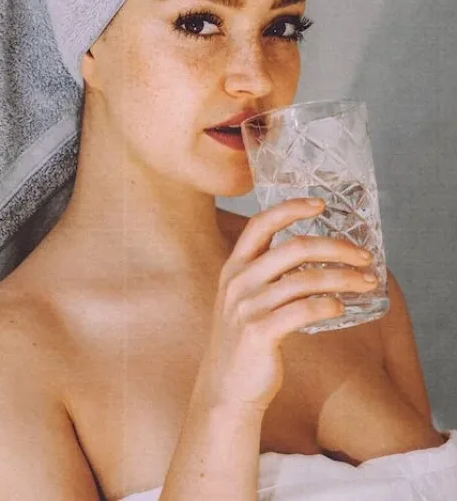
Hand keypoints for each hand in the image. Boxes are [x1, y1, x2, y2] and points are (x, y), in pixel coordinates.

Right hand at [193, 197, 376, 414]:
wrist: (226, 387)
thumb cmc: (245, 339)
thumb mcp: (244, 297)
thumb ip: (267, 273)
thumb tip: (315, 253)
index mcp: (235, 266)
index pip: (261, 223)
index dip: (291, 208)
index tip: (320, 203)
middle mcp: (238, 280)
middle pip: (294, 246)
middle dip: (335, 246)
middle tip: (363, 254)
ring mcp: (247, 306)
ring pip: (305, 278)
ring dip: (342, 277)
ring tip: (366, 282)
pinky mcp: (259, 332)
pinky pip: (302, 310)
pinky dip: (327, 305)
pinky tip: (340, 306)